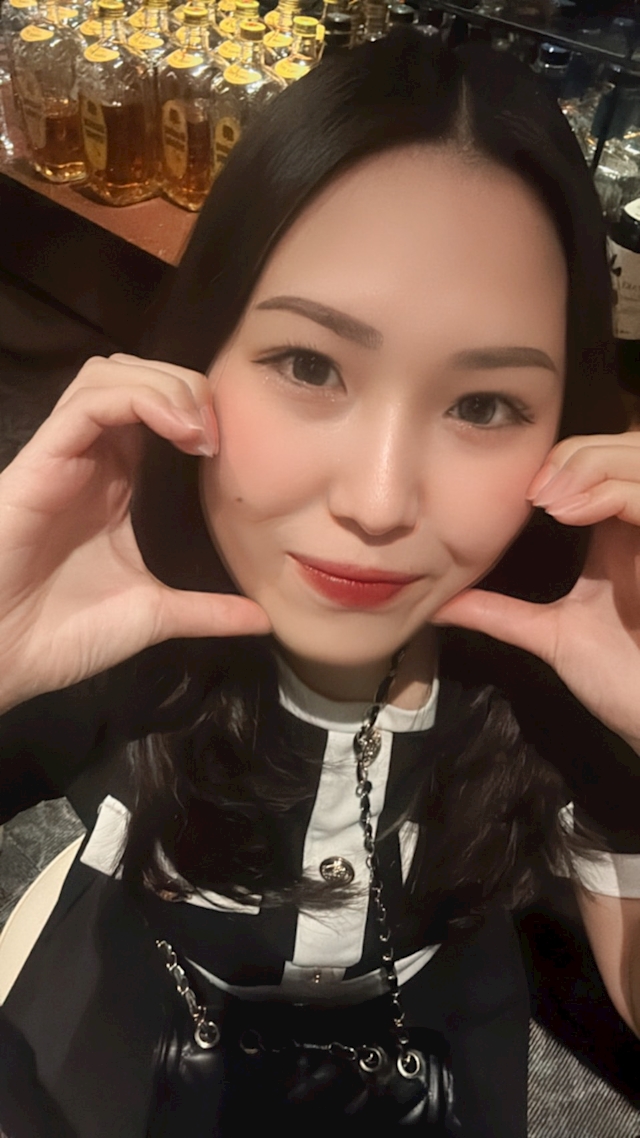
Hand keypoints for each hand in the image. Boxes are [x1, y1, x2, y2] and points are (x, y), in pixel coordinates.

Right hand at [0, 354, 270, 712]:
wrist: (6, 657)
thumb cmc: (63, 634)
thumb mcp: (153, 614)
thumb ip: (206, 610)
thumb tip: (262, 619)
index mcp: (115, 483)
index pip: (154, 409)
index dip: (196, 409)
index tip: (228, 449)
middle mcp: (90, 459)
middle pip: (134, 376)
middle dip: (184, 385)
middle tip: (216, 432)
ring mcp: (64, 456)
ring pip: (109, 375)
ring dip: (163, 386)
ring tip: (197, 429)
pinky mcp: (41, 461)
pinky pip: (86, 403)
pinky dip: (137, 400)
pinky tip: (175, 429)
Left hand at [433, 431, 639, 751]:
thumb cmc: (625, 678)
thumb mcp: (551, 635)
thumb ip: (499, 613)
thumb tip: (439, 605)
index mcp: (622, 534)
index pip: (604, 462)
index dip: (567, 458)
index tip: (525, 491)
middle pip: (626, 444)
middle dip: (577, 451)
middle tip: (534, 487)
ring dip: (591, 463)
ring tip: (547, 498)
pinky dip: (610, 491)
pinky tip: (569, 512)